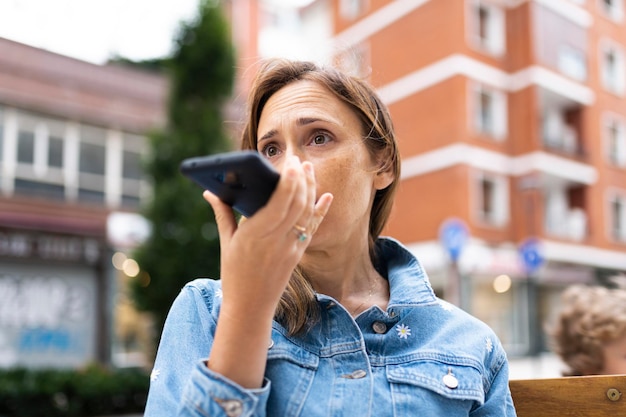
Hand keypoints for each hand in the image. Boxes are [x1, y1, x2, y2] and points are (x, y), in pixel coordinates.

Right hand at [203, 155, 332, 317]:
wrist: (250, 306)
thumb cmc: (234, 274)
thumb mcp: (226, 243)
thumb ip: (222, 214)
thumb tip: (210, 191)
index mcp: (255, 235)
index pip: (279, 204)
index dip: (288, 181)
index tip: (290, 163)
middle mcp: (276, 240)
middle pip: (296, 204)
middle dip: (300, 179)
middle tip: (297, 159)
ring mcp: (290, 248)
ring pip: (306, 213)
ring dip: (310, 189)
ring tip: (308, 169)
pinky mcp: (298, 254)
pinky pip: (313, 228)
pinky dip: (321, 211)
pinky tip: (326, 195)